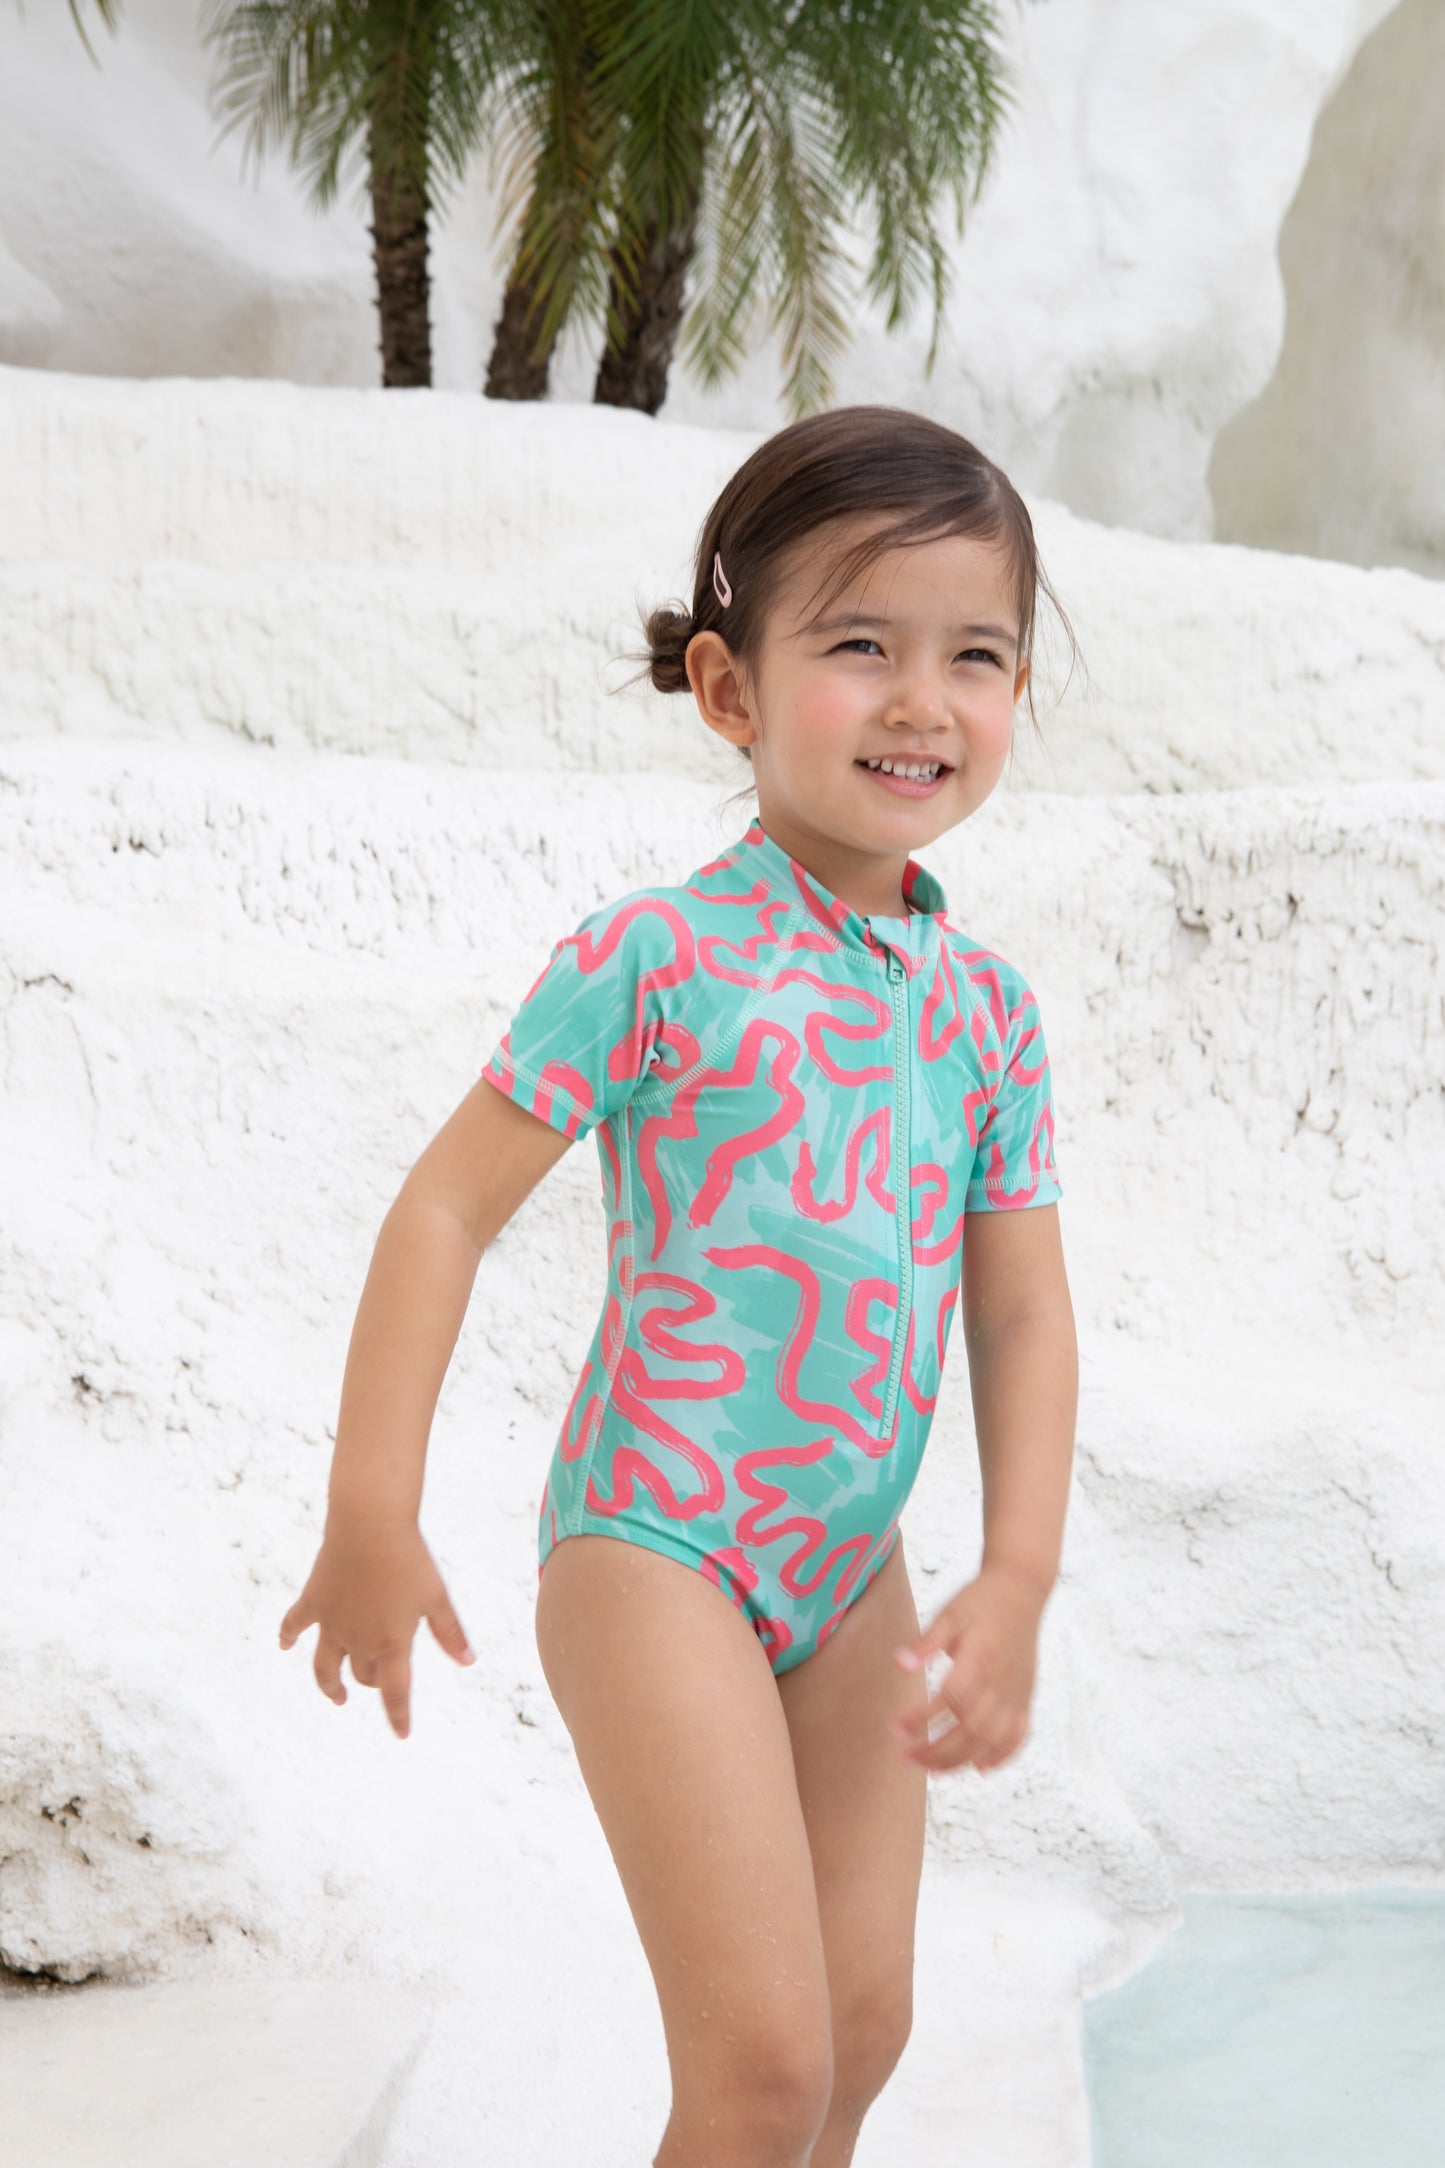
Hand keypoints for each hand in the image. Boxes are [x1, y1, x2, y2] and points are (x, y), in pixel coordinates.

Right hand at [278, 1513, 475, 1739]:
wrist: (370, 1525)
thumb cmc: (410, 1559)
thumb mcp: (437, 1597)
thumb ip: (450, 1633)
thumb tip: (468, 1662)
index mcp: (391, 1643)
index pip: (395, 1692)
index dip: (399, 1715)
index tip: (401, 1734)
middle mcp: (358, 1640)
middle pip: (363, 1675)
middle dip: (371, 1683)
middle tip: (377, 1682)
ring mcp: (331, 1623)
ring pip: (325, 1666)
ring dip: (329, 1684)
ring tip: (337, 1695)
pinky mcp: (313, 1601)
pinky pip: (294, 1625)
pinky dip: (287, 1637)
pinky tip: (283, 1646)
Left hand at [888, 1560, 1046, 1773]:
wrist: (1021, 1589)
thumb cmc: (979, 1600)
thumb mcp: (949, 1612)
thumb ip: (927, 1641)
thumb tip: (900, 1664)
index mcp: (980, 1657)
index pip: (950, 1699)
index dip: (922, 1718)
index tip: (896, 1728)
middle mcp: (1001, 1680)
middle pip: (971, 1728)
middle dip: (937, 1750)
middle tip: (906, 1758)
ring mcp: (1017, 1691)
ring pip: (991, 1738)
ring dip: (961, 1759)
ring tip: (932, 1770)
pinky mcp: (1026, 1696)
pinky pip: (1019, 1735)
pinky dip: (1002, 1756)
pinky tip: (980, 1768)